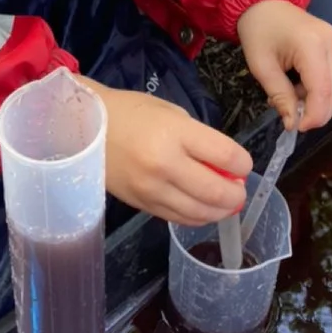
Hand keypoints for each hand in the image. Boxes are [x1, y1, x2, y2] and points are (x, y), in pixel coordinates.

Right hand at [89, 81, 250, 224]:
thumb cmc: (134, 114)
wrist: (86, 130)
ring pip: (197, 212)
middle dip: (236, 194)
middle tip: (241, 191)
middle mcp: (165, 166)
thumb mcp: (175, 115)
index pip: (224, 155)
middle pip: (214, 190)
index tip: (245, 165)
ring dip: (219, 211)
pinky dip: (196, 217)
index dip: (243, 164)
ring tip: (228, 204)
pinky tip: (205, 211)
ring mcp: (151, 190)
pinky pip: (176, 218)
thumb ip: (201, 141)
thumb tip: (227, 167)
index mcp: (176, 134)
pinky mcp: (140, 205)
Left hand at [235, 0, 331, 130]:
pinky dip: (317, 89)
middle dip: (319, 112)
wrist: (263, 1)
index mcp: (312, 46)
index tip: (297, 129)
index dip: (314, 114)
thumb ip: (280, 96)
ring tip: (292, 105)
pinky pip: (330, 74)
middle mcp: (330, 43)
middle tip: (296, 124)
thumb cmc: (258, 32)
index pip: (323, 89)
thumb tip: (293, 124)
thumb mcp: (262, 67)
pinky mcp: (331, 43)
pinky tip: (297, 91)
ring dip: (318, 102)